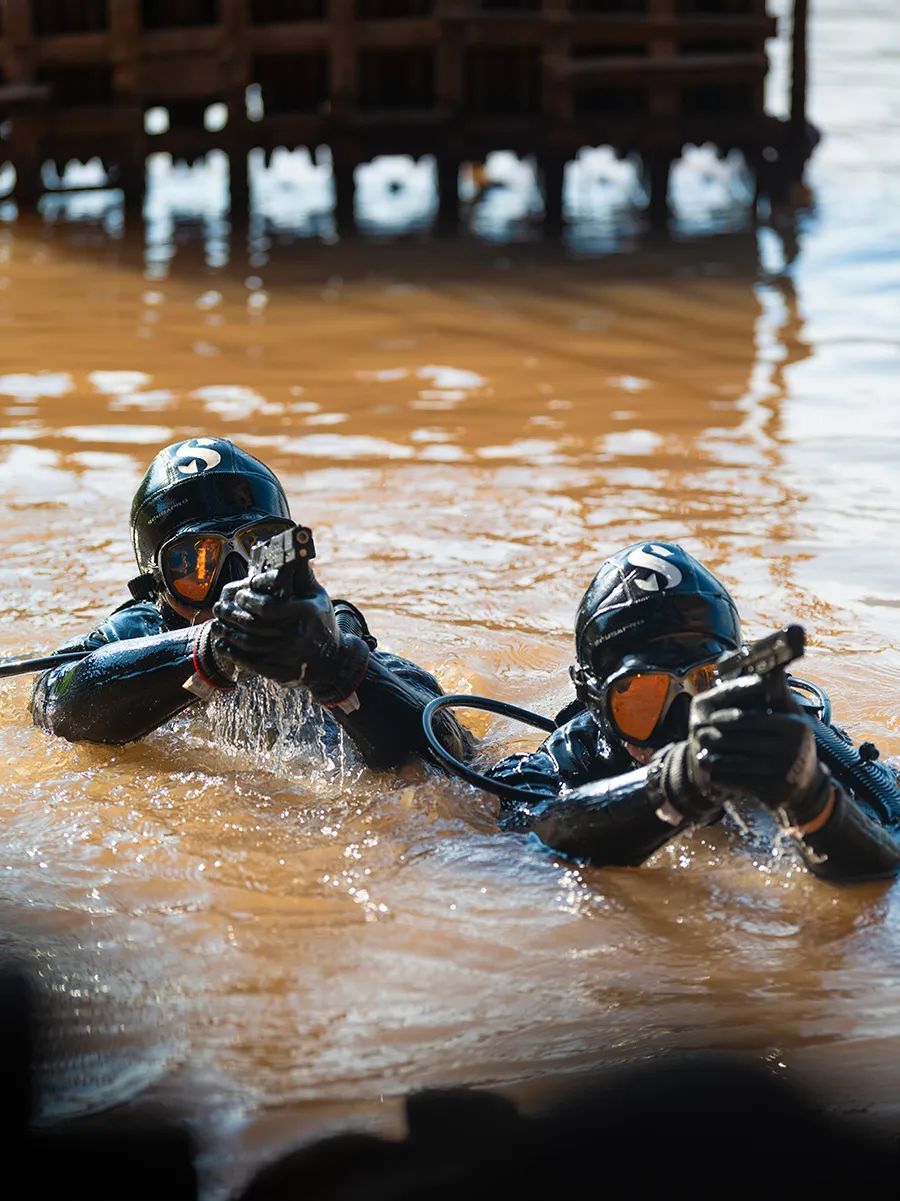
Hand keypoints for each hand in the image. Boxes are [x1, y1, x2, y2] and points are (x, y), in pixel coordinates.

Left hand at [210, 569, 369, 703]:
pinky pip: (250, 663)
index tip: (240, 593)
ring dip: (227, 634)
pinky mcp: (280, 672)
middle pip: (253, 626)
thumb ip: (301, 574)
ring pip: (248, 645)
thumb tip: (295, 544)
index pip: (267, 607)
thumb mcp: (316, 596)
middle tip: (219, 607)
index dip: (249, 600)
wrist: (331, 661)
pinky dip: (232, 654)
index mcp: (305, 614)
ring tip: (216, 623)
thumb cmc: (320, 621)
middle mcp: (296, 636)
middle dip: (231, 615)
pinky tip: (222, 644)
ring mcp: (288, 656)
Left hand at [687, 675, 830, 820]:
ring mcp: (784, 772)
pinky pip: (742, 783)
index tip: (711, 717)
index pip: (754, 718)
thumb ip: (778, 695)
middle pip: (744, 740)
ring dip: (717, 759)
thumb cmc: (793, 744)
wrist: (806, 786)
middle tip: (698, 735)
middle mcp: (793, 749)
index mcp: (795, 727)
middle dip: (719, 738)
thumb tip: (770, 667)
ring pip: (740, 763)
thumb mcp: (792, 718)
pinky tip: (712, 774)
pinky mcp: (775, 792)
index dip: (730, 717)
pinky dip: (725, 778)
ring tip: (701, 755)